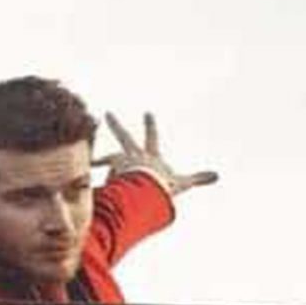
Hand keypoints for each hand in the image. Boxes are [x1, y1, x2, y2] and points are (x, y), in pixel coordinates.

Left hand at [99, 111, 218, 196]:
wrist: (143, 191)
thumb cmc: (161, 186)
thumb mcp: (181, 183)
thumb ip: (197, 179)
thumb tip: (217, 176)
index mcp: (148, 156)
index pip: (151, 137)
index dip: (150, 125)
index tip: (147, 113)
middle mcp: (132, 156)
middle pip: (123, 136)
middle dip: (115, 124)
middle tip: (107, 114)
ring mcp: (119, 164)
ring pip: (107, 159)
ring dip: (100, 160)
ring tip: (92, 163)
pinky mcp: (109, 175)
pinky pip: (101, 177)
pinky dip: (97, 180)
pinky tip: (89, 184)